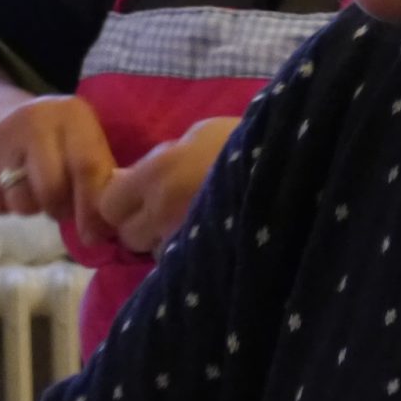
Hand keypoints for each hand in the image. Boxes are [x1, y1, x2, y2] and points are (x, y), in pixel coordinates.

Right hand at [0, 94, 118, 246]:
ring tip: (33, 192)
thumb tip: (99, 232)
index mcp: (74, 113)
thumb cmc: (59, 149)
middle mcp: (37, 116)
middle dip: (58, 209)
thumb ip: (101, 187)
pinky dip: (0, 208)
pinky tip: (6, 188)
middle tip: (58, 205)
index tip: (92, 236)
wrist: (4, 124)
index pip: (88, 167)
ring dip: (30, 209)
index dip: (91, 208)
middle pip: (52, 189)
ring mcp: (2, 132)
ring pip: (20, 201)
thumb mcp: (86, 154)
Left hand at [93, 115, 241, 255]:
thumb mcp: (198, 136)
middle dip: (142, 227)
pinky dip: (190, 256)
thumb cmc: (245, 140)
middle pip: (130, 235)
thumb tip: (133, 178)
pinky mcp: (207, 258)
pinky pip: (184, 264)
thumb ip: (161, 160)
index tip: (134, 198)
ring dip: (166, 244)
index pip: (109, 204)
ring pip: (156, 253)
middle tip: (165, 214)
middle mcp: (164, 209)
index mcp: (158, 173)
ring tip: (193, 228)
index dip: (119, 203)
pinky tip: (209, 242)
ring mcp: (186, 238)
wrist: (291, 165)